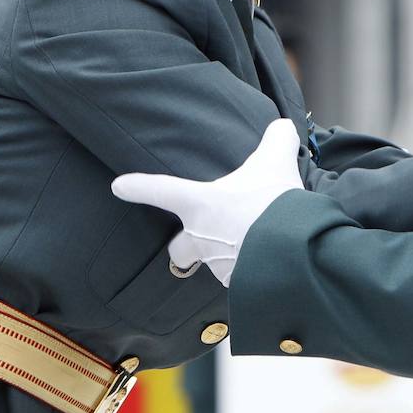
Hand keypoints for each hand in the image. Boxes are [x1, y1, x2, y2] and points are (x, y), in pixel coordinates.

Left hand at [111, 119, 303, 286]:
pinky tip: (266, 262)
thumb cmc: (275, 202)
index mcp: (201, 203)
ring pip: (214, 264)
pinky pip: (239, 279)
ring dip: (227, 257)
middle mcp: (200, 237)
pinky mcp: (236, 286)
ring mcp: (216, 265)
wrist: (293, 249)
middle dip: (184, 248)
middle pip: (178, 250)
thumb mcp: (277, 160)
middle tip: (201, 238)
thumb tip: (282, 126)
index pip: (161, 191)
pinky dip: (249, 272)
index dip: (138, 187)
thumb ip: (277, 138)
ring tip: (253, 246)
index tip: (118, 186)